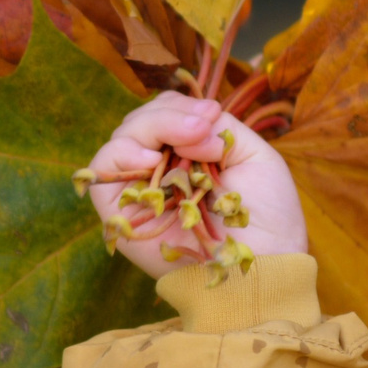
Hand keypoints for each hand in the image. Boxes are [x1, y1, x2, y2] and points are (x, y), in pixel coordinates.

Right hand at [84, 92, 308, 277]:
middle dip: (170, 115)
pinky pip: (101, 168)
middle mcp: (160, 168)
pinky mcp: (121, 212)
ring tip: (187, 140)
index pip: (166, 112)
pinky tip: (152, 159)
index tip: (211, 115)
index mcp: (189, 153)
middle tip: (201, 130)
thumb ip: (217, 125)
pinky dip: (123, 153)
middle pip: (141, 120)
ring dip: (153, 127)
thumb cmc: (266, 213)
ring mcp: (140, 189)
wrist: (263, 260)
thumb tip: (189, 120)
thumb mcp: (252, 152)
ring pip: (123, 137)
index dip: (182, 107)